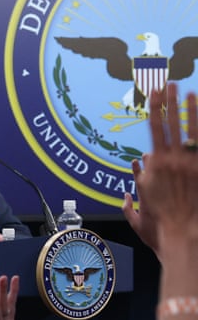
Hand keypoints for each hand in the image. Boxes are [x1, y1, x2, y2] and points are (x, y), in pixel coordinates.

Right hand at [130, 85, 197, 258]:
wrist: (184, 235)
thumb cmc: (160, 229)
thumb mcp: (139, 217)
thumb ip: (130, 203)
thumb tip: (127, 193)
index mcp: (154, 167)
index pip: (154, 129)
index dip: (155, 109)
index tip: (156, 93)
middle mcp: (172, 161)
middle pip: (172, 124)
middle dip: (171, 102)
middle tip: (171, 83)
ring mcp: (191, 164)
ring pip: (192, 130)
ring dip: (191, 110)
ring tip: (191, 93)